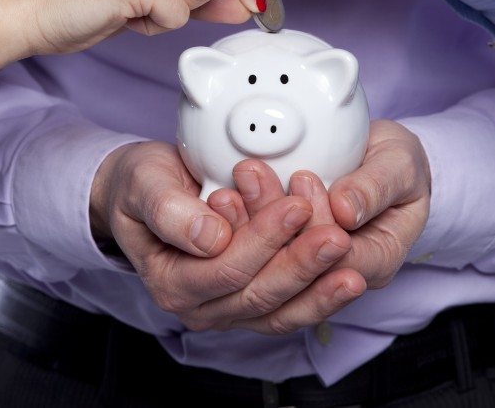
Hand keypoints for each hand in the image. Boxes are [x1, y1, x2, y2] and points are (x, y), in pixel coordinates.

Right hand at [90, 143, 363, 334]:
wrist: (145, 194)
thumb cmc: (143, 186)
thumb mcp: (144, 184)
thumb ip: (169, 210)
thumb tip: (209, 237)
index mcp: (172, 281)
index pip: (225, 268)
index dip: (263, 240)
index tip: (295, 207)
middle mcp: (201, 306)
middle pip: (259, 294)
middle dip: (301, 266)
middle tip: (335, 236)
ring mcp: (230, 308)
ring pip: (280, 310)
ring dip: (319, 289)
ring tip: (351, 266)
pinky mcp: (254, 302)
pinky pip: (291, 308)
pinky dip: (320, 294)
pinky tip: (348, 276)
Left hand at [214, 120, 430, 290]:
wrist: (380, 168)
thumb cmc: (395, 167)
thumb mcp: (399, 165)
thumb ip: (377, 186)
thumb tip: (346, 209)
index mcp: (376, 260)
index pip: (340, 260)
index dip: (316, 223)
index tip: (300, 178)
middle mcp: (338, 278)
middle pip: (295, 275)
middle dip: (269, 226)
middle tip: (253, 175)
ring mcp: (305, 279)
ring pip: (264, 278)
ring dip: (243, 231)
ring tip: (230, 188)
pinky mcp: (276, 266)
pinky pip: (249, 268)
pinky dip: (233, 234)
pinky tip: (219, 202)